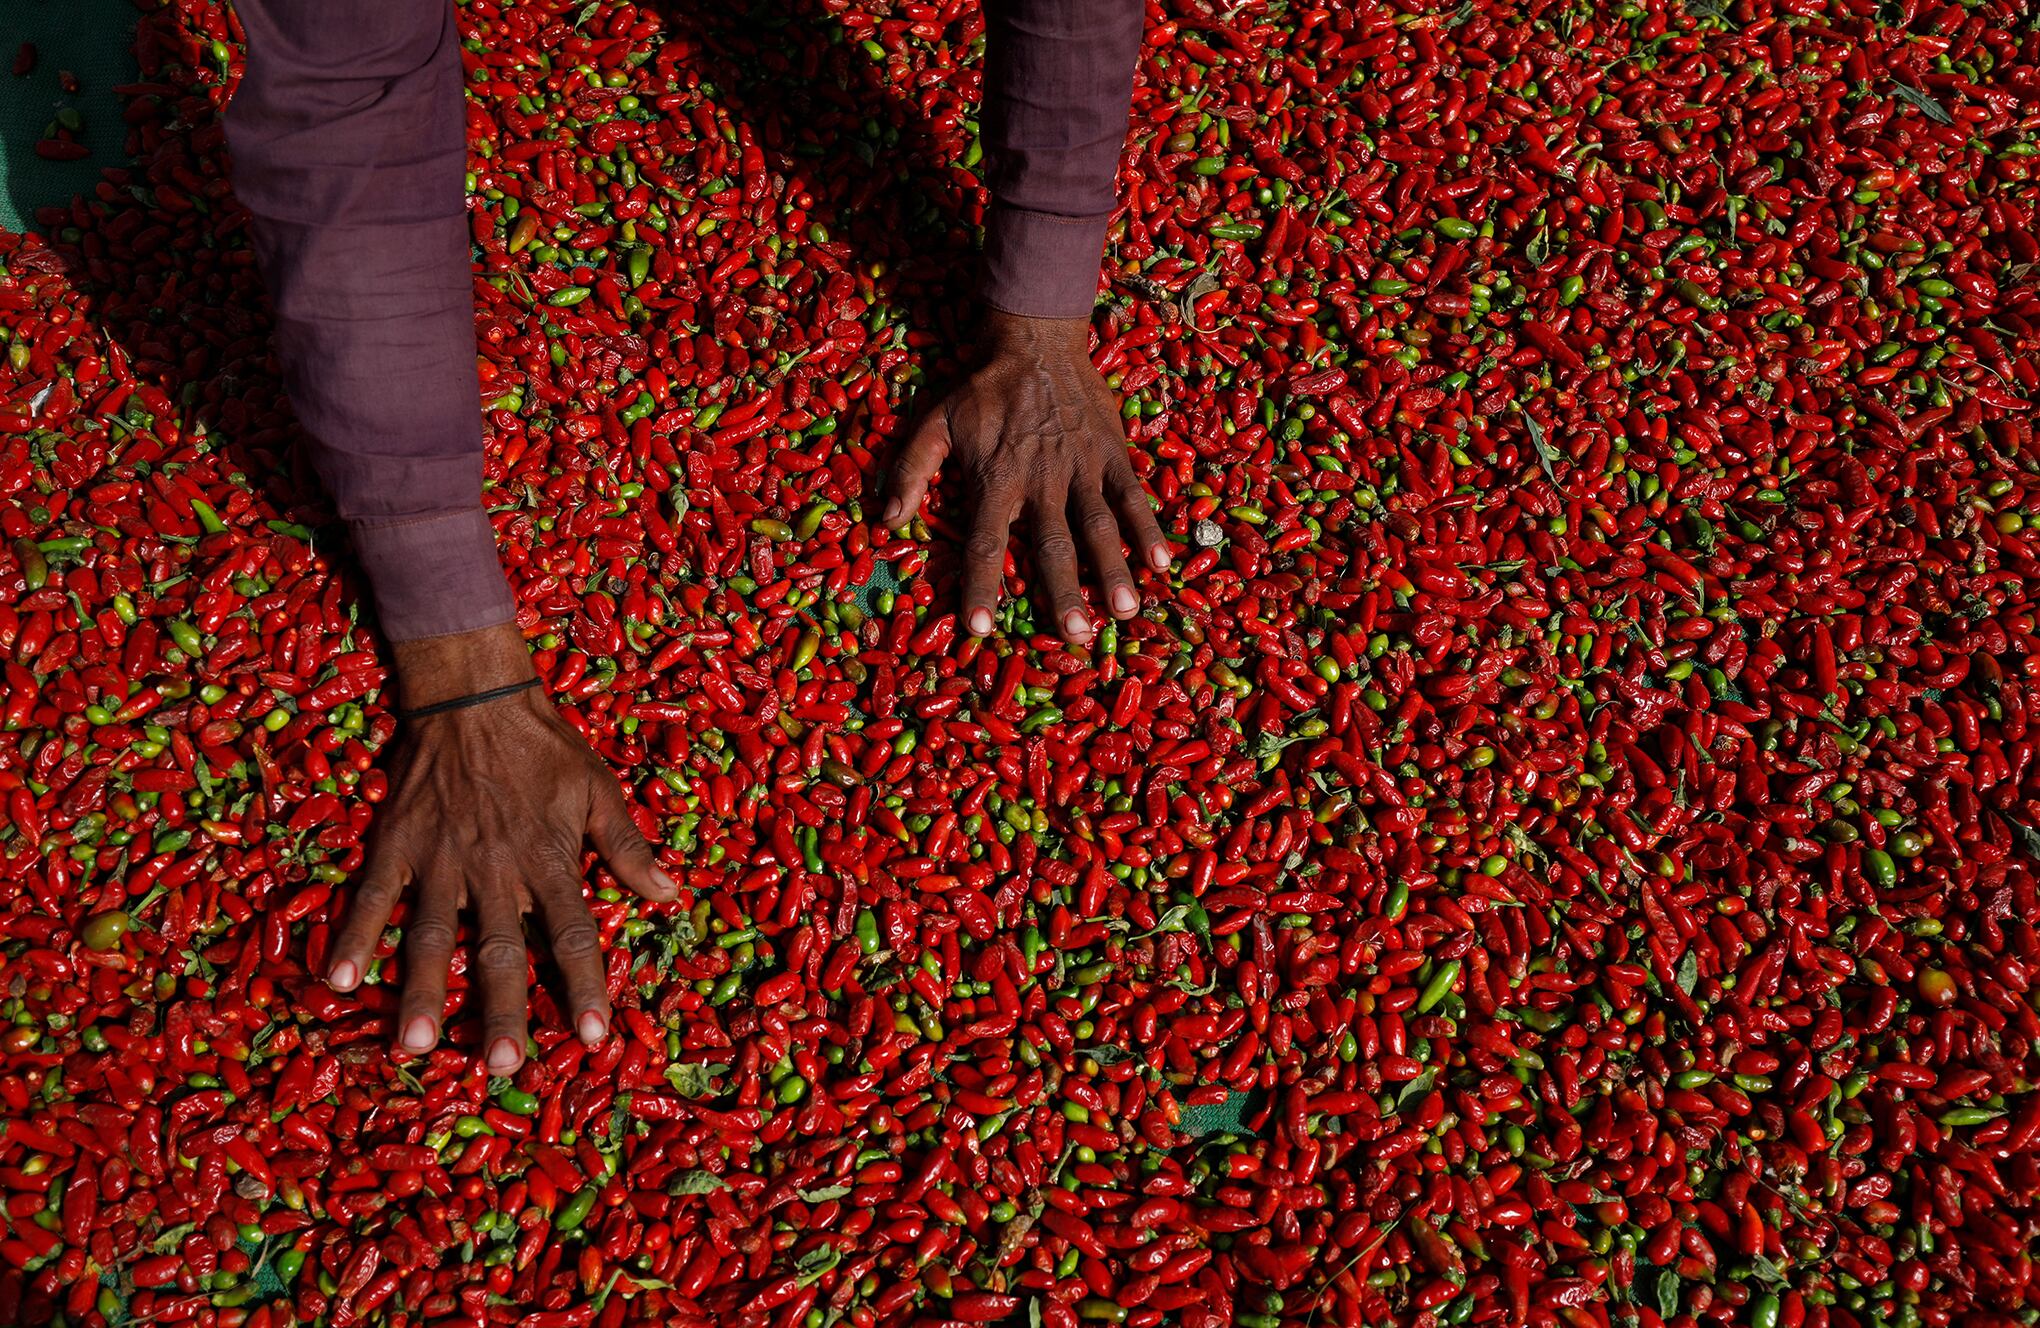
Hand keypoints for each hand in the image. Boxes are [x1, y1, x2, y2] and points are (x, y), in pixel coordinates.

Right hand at [324, 624, 673, 1074]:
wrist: (475, 697)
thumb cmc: (546, 749)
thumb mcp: (600, 790)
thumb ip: (629, 848)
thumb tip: (673, 895)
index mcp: (549, 861)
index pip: (573, 934)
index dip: (585, 986)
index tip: (595, 1038)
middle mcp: (495, 870)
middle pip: (498, 950)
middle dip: (501, 1011)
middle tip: (503, 1067)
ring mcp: (440, 861)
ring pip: (429, 936)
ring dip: (420, 992)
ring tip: (414, 1047)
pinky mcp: (396, 846)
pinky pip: (371, 897)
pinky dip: (353, 937)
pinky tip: (335, 982)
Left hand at [882, 310, 1170, 644]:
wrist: (1036, 340)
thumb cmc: (982, 390)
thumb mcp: (935, 423)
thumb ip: (910, 471)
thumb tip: (886, 522)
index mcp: (996, 478)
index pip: (986, 542)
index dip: (981, 587)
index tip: (979, 629)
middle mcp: (1040, 479)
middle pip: (1052, 544)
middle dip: (1064, 591)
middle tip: (1076, 637)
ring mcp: (1081, 467)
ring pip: (1098, 525)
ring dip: (1113, 569)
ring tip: (1124, 611)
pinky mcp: (1112, 453)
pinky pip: (1132, 495)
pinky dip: (1147, 528)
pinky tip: (1163, 563)